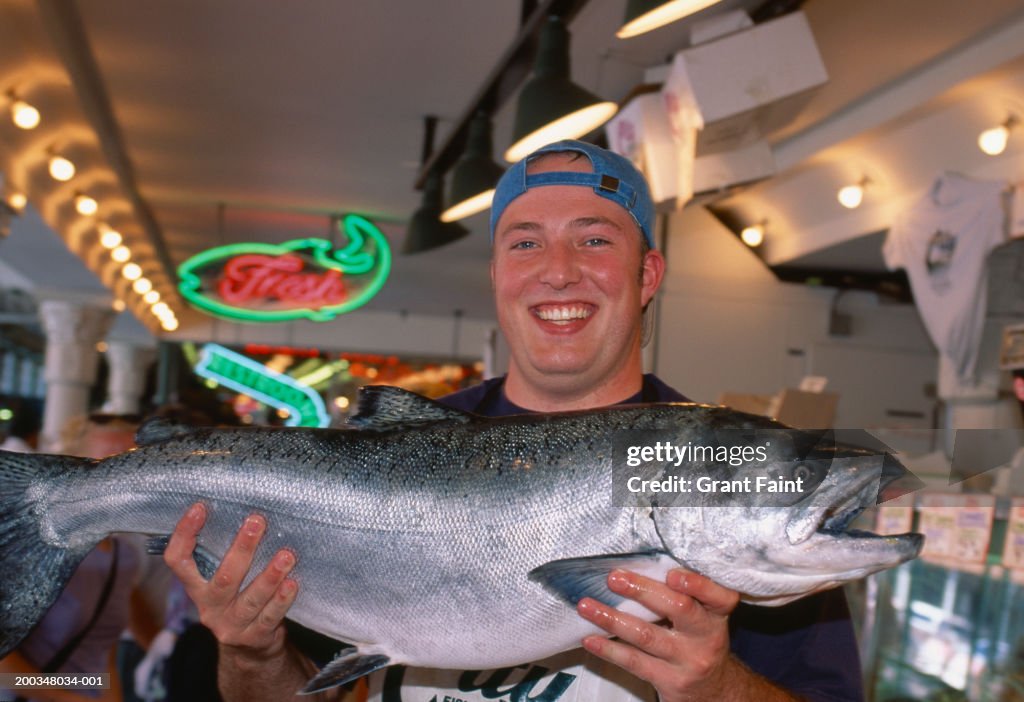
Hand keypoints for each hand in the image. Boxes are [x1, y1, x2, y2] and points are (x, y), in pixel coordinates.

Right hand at [163, 503, 297, 658]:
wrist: (248, 650)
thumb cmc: (237, 599)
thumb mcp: (224, 580)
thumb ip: (225, 553)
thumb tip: (245, 508)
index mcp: (197, 588)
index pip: (178, 561)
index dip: (184, 535)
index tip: (199, 507)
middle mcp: (210, 607)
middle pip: (224, 578)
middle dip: (242, 548)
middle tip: (257, 522)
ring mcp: (231, 625)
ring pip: (251, 599)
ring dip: (270, 576)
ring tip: (286, 555)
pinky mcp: (254, 638)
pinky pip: (270, 617)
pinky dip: (282, 600)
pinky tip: (292, 583)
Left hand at [576, 568, 743, 701]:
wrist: (711, 689)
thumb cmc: (697, 639)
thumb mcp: (702, 615)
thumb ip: (683, 592)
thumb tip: (636, 563)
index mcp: (716, 613)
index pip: (719, 596)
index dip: (698, 585)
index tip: (672, 574)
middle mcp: (707, 636)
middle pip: (679, 609)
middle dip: (643, 591)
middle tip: (614, 578)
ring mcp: (689, 661)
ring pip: (647, 636)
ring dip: (612, 618)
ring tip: (587, 606)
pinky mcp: (670, 681)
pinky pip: (634, 662)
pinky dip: (609, 649)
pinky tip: (590, 638)